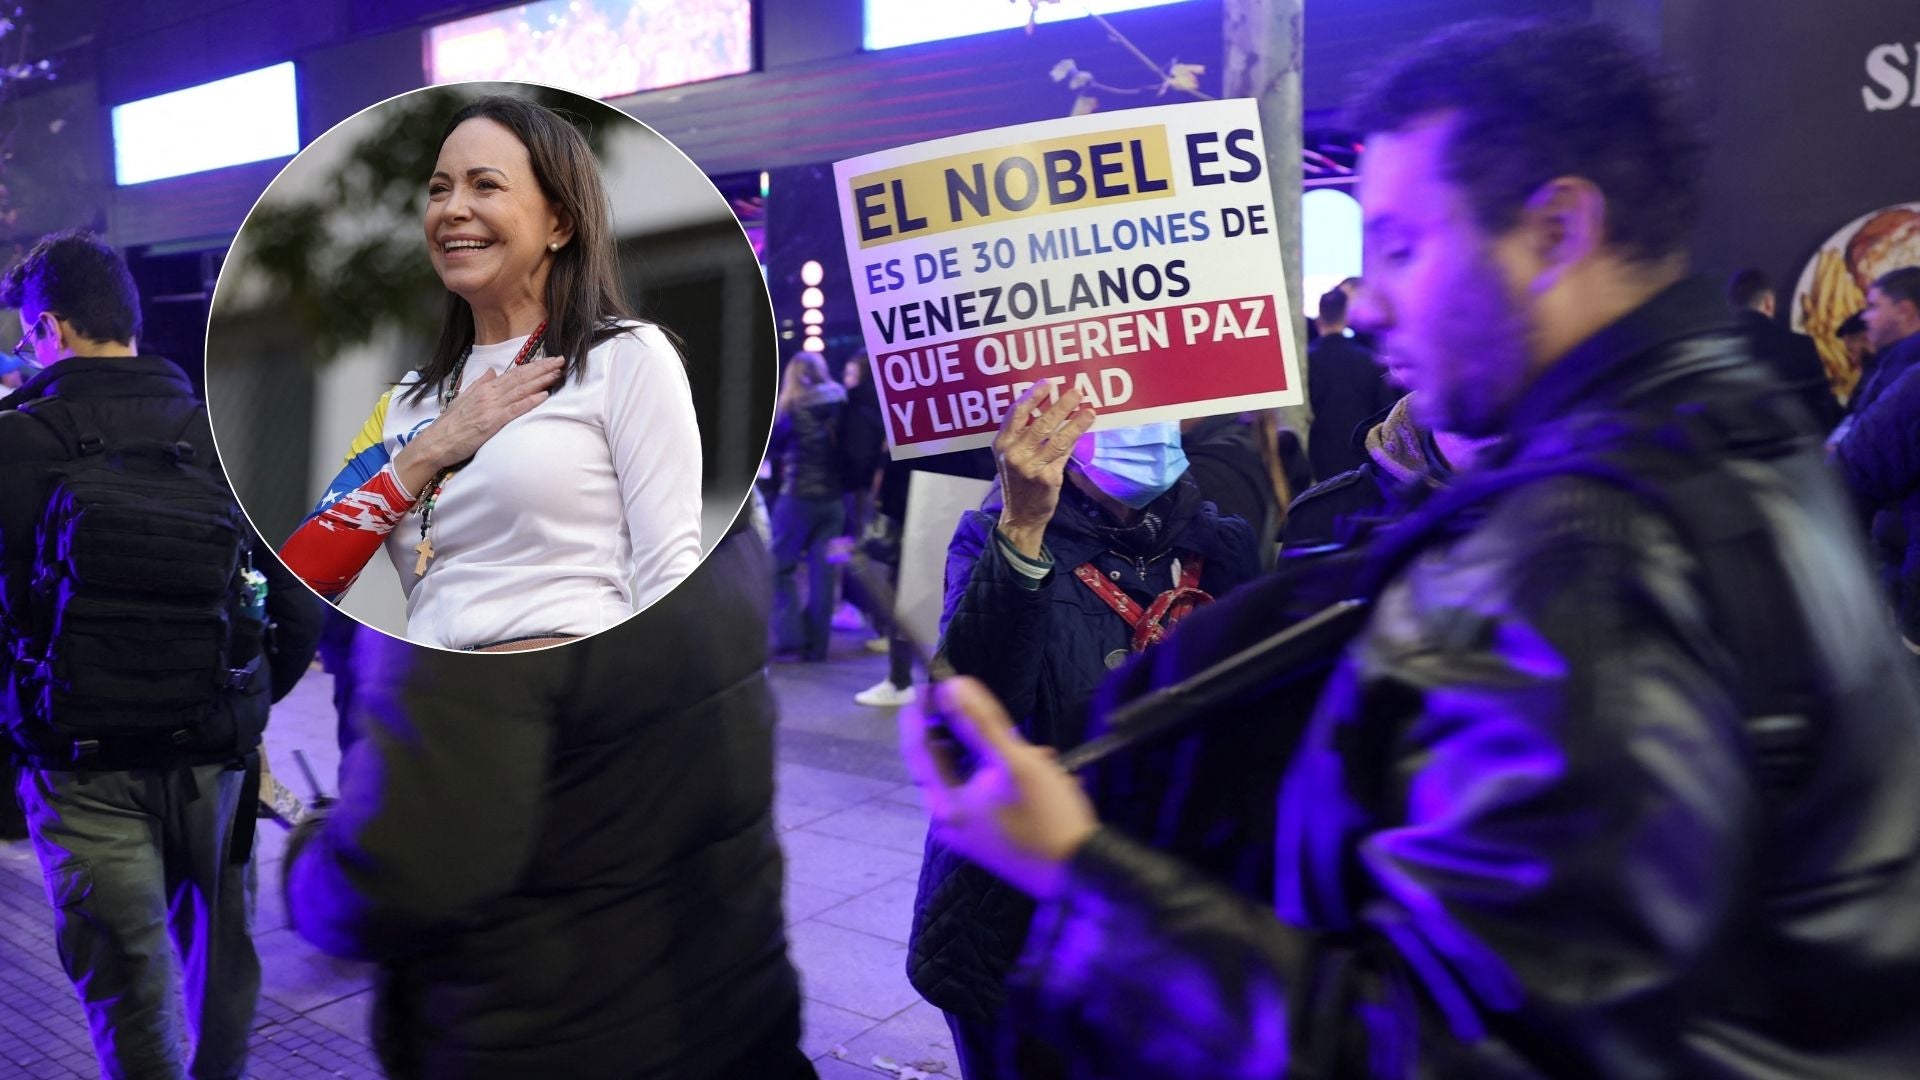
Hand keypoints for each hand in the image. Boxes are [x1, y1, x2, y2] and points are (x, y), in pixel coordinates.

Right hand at [394, 356, 563, 492]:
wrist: (435, 442)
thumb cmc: (450, 424)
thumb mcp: (464, 398)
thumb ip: (480, 384)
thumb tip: (492, 370)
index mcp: (484, 388)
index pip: (514, 374)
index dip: (534, 367)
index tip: (550, 360)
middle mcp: (489, 394)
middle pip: (520, 379)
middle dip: (542, 369)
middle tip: (562, 361)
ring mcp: (491, 408)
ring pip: (520, 391)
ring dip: (541, 381)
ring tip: (557, 374)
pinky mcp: (491, 423)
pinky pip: (514, 410)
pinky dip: (529, 402)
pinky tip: (544, 395)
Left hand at [899, 676, 1098, 898]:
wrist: (1080, 873)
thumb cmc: (1046, 816)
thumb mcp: (1015, 761)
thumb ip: (980, 723)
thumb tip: (951, 686)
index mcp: (945, 804)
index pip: (917, 749)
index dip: (921, 712)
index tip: (929, 681)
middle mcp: (948, 822)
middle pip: (943, 764)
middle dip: (966, 733)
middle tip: (980, 707)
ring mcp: (969, 833)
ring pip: (971, 778)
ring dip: (995, 756)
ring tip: (1034, 749)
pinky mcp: (989, 839)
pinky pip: (986, 796)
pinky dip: (1004, 777)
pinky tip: (1040, 770)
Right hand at [993, 383, 1097, 557]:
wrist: (1021, 514)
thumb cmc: (1018, 480)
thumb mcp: (1013, 455)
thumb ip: (1025, 433)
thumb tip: (1052, 407)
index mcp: (1002, 443)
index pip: (1016, 413)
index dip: (1032, 396)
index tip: (1048, 383)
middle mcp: (1014, 453)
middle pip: (1040, 423)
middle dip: (1060, 406)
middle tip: (1076, 392)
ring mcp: (1030, 467)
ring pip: (1057, 438)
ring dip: (1075, 422)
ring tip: (1089, 410)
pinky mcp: (1047, 478)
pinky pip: (1064, 454)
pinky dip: (1075, 439)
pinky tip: (1084, 429)